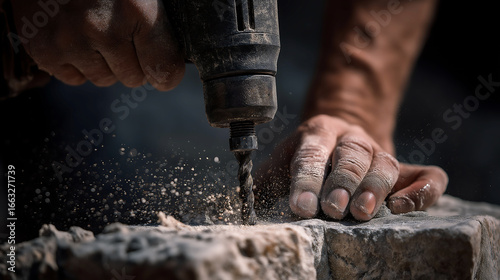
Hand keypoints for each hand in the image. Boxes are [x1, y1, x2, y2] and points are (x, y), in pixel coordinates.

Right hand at [11, 0, 184, 89]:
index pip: (166, 70)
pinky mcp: (44, 52)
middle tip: (118, 33)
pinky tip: (73, 35)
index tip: (162, 65)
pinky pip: (75, 78)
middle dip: (132, 62)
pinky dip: (77, 63)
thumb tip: (172, 66)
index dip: (166, 70)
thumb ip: (158, 23)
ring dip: (104, 63)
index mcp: (136, 9)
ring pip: (104, 79)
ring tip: (93, 30)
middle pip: (134, 79)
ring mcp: (70, 41)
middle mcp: (103, 28)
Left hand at [256, 115, 447, 220]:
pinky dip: (423, 192)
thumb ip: (260, 181)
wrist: (341, 139)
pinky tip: (403, 207)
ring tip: (363, 212)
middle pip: (352, 155)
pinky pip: (428, 176)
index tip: (301, 207)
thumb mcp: (280, 164)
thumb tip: (235, 203)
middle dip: (342, 181)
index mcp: (317, 133)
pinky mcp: (407, 169)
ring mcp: (382, 152)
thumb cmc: (306, 160)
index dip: (306, 179)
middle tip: (334, 208)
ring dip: (375, 187)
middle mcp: (351, 138)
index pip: (311, 153)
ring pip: (386, 163)